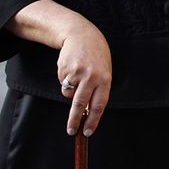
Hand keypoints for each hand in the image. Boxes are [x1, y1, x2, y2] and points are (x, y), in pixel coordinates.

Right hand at [57, 21, 112, 135]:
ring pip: (69, 95)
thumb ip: (98, 89)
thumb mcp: (103, 71)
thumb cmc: (96, 56)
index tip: (87, 132)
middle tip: (71, 131)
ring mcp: (77, 73)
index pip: (100, 104)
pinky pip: (63, 84)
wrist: (82, 36)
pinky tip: (71, 69)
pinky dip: (66, 81)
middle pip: (81, 104)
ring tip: (77, 79)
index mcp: (105, 79)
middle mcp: (92, 77)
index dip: (93, 120)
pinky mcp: (65, 70)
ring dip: (70, 93)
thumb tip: (89, 110)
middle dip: (75, 120)